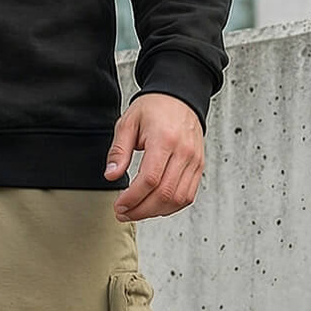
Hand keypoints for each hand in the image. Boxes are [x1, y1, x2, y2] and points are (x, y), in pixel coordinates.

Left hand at [105, 93, 204, 220]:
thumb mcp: (128, 123)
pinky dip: (171, 206)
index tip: (119, 205)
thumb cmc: (154, 108)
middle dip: (141, 210)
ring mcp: (194, 161)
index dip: (133, 198)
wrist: (180, 98)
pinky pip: (188, 195)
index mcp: (164, 140)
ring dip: (155, 212)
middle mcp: (184, 152)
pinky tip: (155, 206)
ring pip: (178, 199)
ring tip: (137, 211)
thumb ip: (119, 150)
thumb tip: (112, 175)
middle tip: (123, 213)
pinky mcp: (199, 167)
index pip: (150, 179)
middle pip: (164, 194)